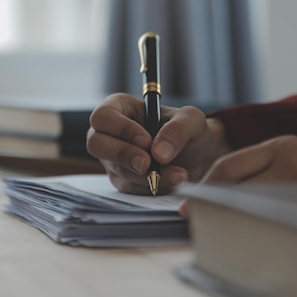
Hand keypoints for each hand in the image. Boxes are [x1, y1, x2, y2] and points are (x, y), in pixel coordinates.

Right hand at [87, 93, 231, 194]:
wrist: (200, 156)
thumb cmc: (190, 129)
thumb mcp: (192, 120)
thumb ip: (177, 129)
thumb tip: (158, 153)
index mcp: (120, 108)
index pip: (103, 116)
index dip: (121, 129)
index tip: (146, 140)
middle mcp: (110, 134)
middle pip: (96, 144)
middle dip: (123, 155)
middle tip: (148, 164)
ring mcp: (114, 160)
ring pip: (115, 170)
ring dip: (144, 175)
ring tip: (177, 174)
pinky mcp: (124, 181)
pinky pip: (129, 188)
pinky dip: (150, 188)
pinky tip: (172, 182)